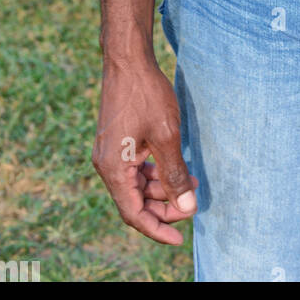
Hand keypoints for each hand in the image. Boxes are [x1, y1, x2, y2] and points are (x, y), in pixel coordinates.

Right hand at [93, 56, 197, 244]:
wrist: (128, 60)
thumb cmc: (146, 95)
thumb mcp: (167, 136)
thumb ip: (175, 174)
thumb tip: (187, 208)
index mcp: (113, 169)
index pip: (133, 214)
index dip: (157, 229)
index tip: (180, 239)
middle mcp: (107, 165)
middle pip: (135, 201)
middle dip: (165, 206)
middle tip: (193, 203)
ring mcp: (111, 153)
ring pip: (137, 185)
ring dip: (163, 188)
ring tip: (192, 181)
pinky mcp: (118, 142)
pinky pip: (136, 169)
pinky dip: (156, 172)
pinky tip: (178, 165)